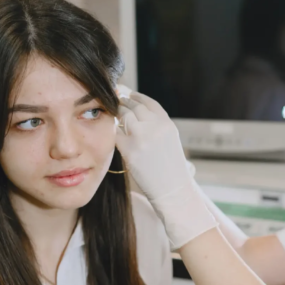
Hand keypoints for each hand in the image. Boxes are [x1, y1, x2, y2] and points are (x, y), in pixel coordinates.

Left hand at [114, 92, 215, 249]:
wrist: (172, 189)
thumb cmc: (172, 169)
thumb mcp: (170, 142)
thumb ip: (156, 127)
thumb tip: (138, 115)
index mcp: (167, 124)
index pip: (148, 102)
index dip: (137, 97)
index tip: (129, 95)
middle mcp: (155, 126)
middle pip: (134, 106)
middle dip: (123, 103)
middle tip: (115, 101)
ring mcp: (142, 137)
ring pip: (123, 116)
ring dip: (117, 115)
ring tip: (112, 114)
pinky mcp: (130, 149)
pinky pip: (116, 133)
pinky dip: (113, 132)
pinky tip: (111, 133)